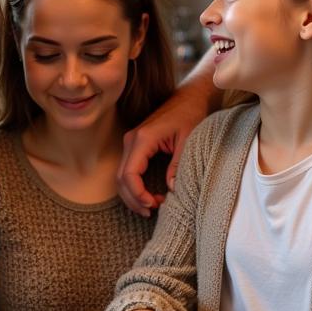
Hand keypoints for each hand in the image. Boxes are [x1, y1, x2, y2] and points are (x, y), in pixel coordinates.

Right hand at [118, 59, 217, 215]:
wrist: (189, 98)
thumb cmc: (190, 115)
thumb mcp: (189, 140)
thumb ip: (178, 165)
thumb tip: (172, 189)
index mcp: (143, 139)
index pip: (130, 174)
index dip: (138, 194)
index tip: (154, 204)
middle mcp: (131, 140)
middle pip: (121, 179)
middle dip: (133, 199)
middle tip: (151, 212)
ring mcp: (131, 143)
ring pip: (121, 177)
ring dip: (132, 195)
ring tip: (151, 207)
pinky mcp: (135, 146)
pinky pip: (127, 171)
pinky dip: (134, 187)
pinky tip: (148, 196)